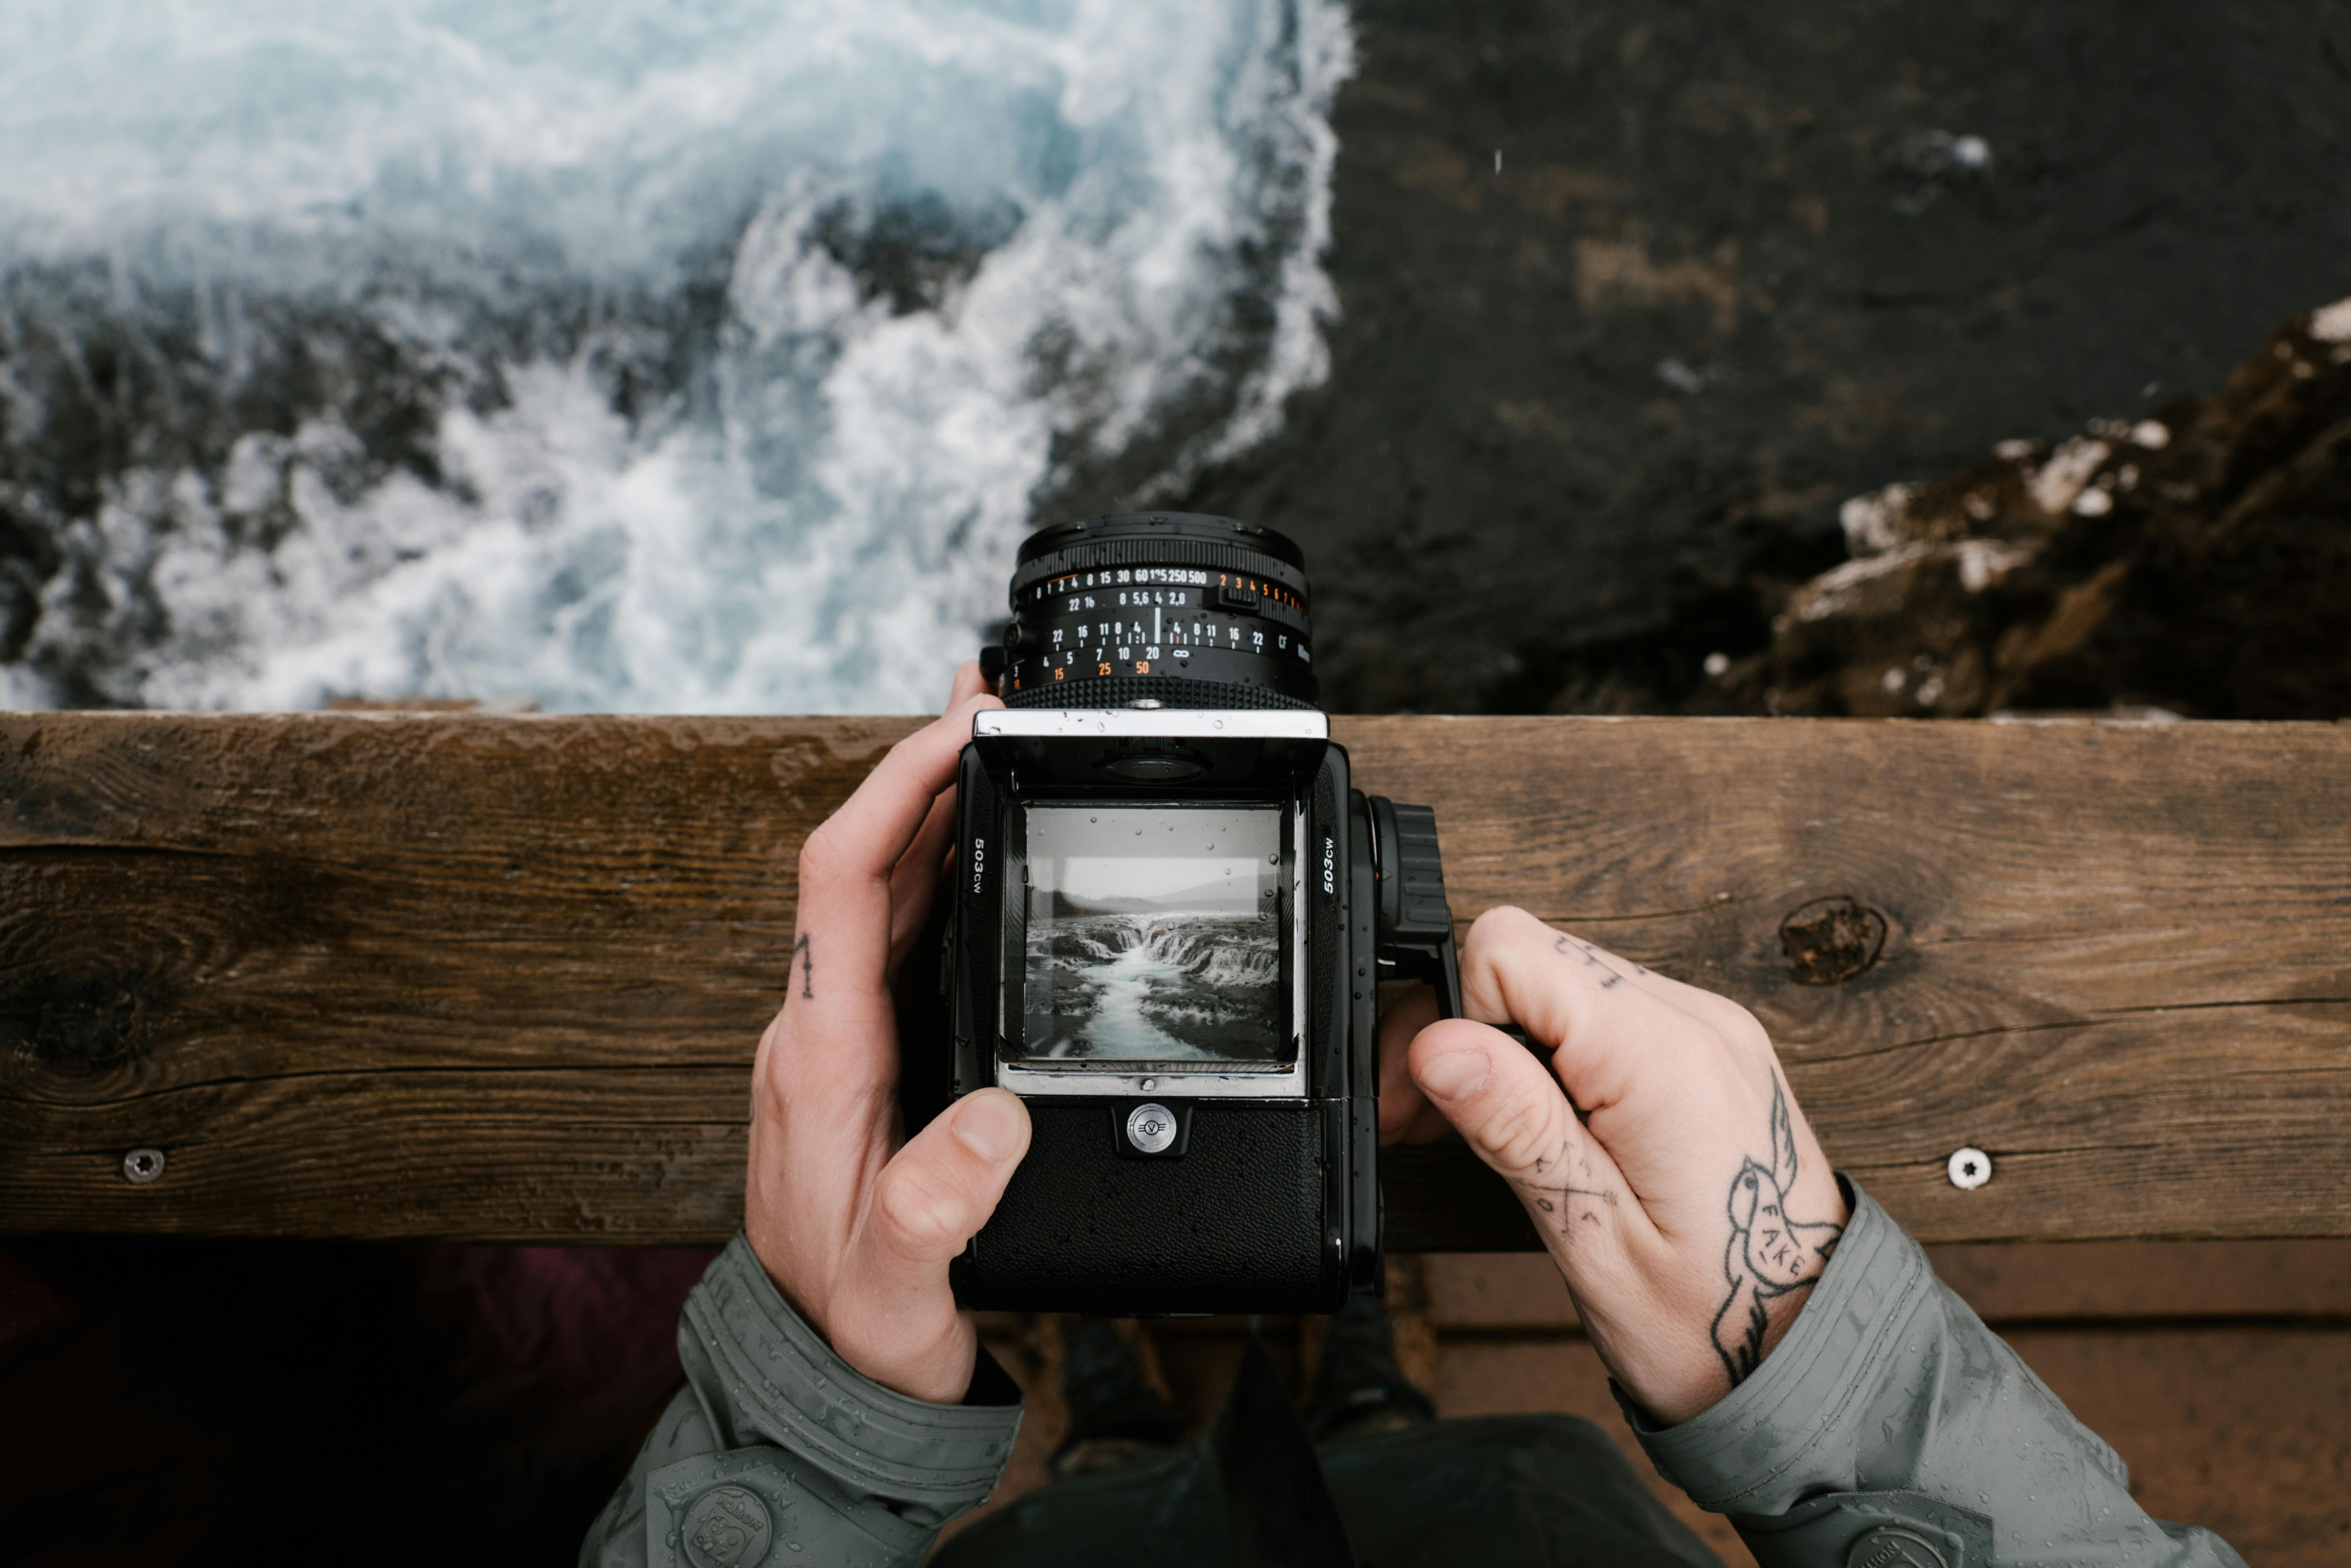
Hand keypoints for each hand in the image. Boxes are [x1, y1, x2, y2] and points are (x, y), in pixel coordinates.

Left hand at [742, 661, 1028, 1403]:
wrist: (828, 1379)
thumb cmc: (860, 1328)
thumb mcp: (904, 1284)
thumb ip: (941, 1205)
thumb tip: (995, 1117)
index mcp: (823, 1056)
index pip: (844, 880)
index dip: (896, 791)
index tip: (958, 732)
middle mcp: (819, 1031)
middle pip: (860, 863)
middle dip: (918, 771)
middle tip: (985, 702)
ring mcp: (838, 1040)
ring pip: (877, 894)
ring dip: (927, 815)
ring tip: (985, 747)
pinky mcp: (863, 1058)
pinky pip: (894, 938)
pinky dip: (937, 878)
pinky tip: (976, 859)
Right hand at [1383, 907, 1848, 1424]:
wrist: (1815, 1350)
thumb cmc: (1713, 1321)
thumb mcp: (1593, 1239)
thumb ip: (1517, 1128)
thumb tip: (1440, 1042)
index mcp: (1665, 1060)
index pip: (1511, 951)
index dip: (1453, 1018)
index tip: (1431, 1098)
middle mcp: (1696, 1023)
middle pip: (1533, 954)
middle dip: (1466, 1029)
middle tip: (1429, 1119)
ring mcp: (1710, 1031)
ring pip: (1564, 977)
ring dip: (1507, 1043)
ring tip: (1483, 1129)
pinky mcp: (1710, 1049)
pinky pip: (1608, 1012)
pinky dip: (1557, 1053)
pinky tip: (1544, 1120)